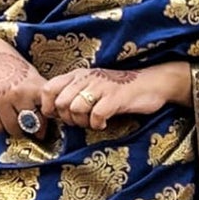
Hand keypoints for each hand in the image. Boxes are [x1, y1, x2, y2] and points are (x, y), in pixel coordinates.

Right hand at [0, 39, 49, 137]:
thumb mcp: (30, 75)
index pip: (46, 113)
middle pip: (31, 125)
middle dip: (31, 128)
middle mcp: (17, 92)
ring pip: (13, 129)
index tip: (43, 123)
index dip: (46, 121)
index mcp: (33, 85)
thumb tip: (47, 123)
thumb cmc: (10, 65)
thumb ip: (40, 96)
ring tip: (13, 121)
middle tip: (28, 125)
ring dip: (14, 129)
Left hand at [40, 63, 192, 130]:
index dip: (49, 107)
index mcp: (78, 75)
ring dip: (83, 122)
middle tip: (82, 121)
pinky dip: (98, 124)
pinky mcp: (115, 97)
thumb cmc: (119, 89)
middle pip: (61, 103)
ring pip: (75, 109)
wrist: (150, 84)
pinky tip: (105, 123)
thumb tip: (54, 112)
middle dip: (68, 119)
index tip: (61, 116)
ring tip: (94, 122)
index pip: (48, 89)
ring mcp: (101, 86)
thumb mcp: (92, 87)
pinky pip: (96, 115)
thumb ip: (73, 95)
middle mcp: (86, 78)